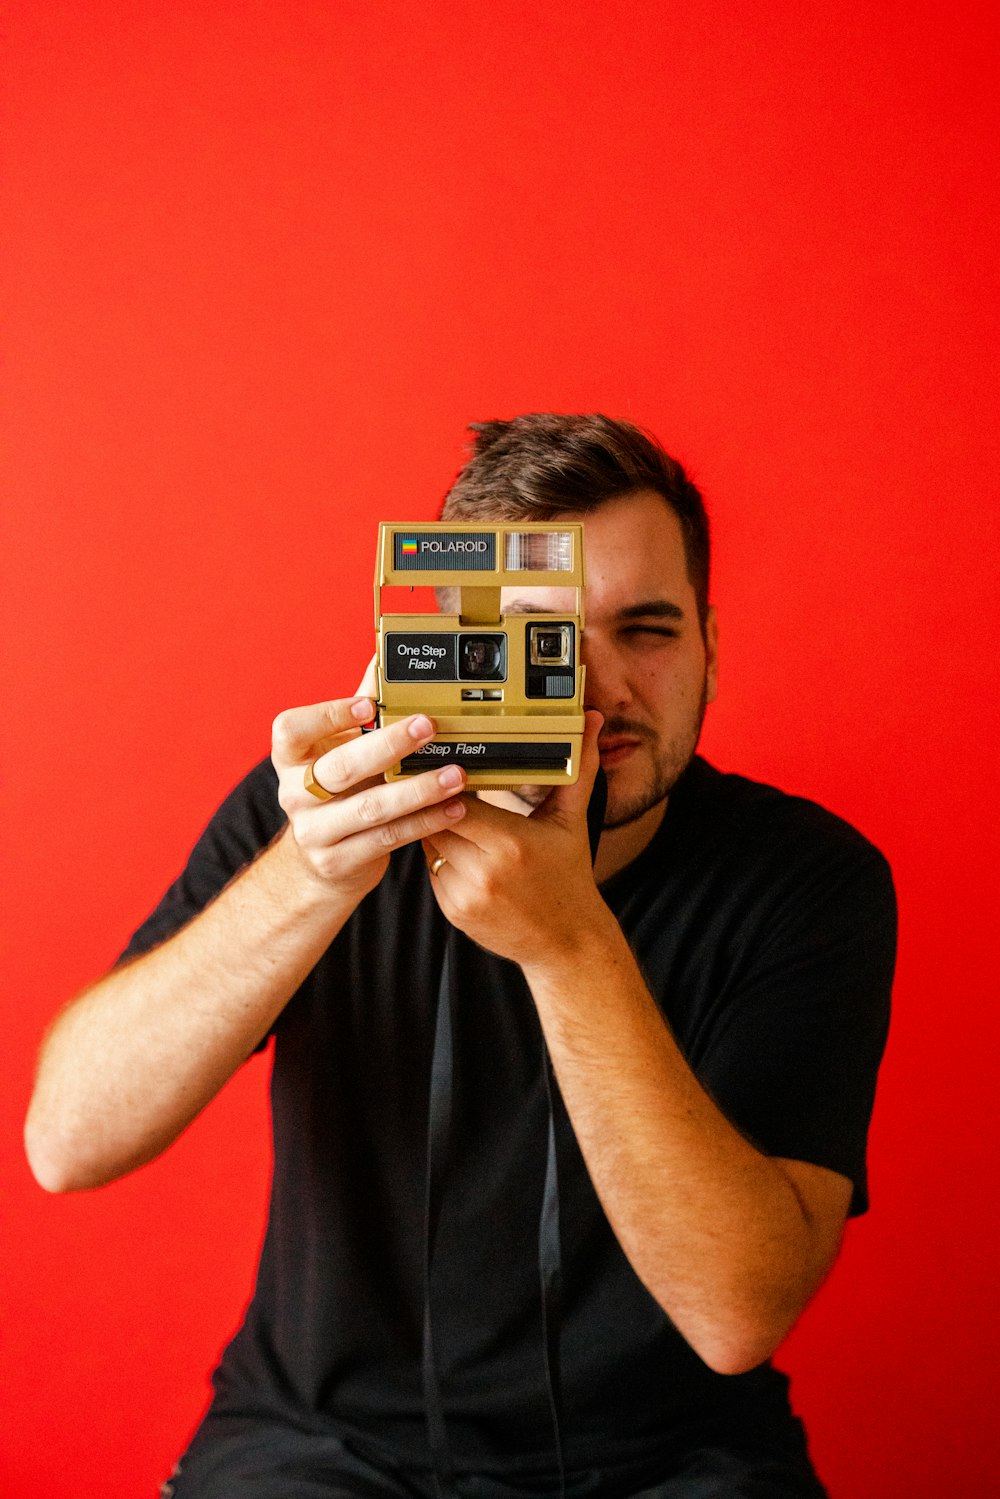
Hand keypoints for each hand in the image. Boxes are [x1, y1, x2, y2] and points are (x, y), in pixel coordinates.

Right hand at [271, 684, 467, 900]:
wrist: (320, 862)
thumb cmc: (337, 793)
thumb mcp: (339, 750)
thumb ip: (361, 709)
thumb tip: (385, 656)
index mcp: (290, 758)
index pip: (292, 730)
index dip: (328, 715)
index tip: (369, 704)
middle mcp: (294, 794)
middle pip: (340, 768)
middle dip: (388, 745)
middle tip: (428, 726)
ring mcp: (313, 832)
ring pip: (370, 808)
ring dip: (418, 790)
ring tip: (454, 775)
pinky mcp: (337, 862)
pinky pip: (387, 839)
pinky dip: (424, 822)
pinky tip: (452, 808)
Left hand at [421, 711, 610, 968]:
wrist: (567, 942)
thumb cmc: (569, 876)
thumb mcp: (572, 821)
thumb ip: (578, 768)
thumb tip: (592, 721)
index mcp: (511, 843)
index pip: (457, 801)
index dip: (447, 782)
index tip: (447, 765)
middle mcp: (484, 871)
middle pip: (436, 820)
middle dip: (436, 802)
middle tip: (436, 780)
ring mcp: (465, 894)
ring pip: (429, 845)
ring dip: (434, 828)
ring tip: (445, 812)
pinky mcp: (454, 912)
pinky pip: (431, 871)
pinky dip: (440, 857)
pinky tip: (458, 849)